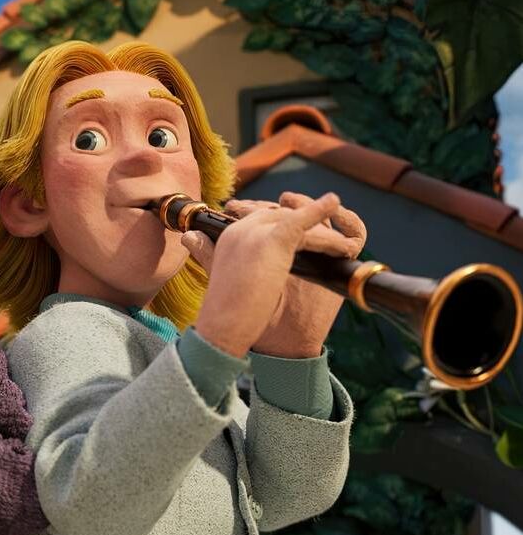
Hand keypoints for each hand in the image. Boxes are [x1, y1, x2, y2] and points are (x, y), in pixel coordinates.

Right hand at [183, 192, 345, 357]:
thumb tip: (192, 239)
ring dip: (322, 233)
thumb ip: (213, 255)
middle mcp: (240, 230)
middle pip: (281, 216)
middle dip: (309, 227)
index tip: (308, 240)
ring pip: (295, 222)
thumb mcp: (225, 279)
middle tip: (332, 246)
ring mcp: (255, 233)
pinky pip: (301, 221)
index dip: (285, 225)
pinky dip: (318, 211)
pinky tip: (333, 203)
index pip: (262, 219)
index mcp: (228, 238)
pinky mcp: (271, 240)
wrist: (223, 331)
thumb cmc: (228, 316)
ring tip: (342, 247)